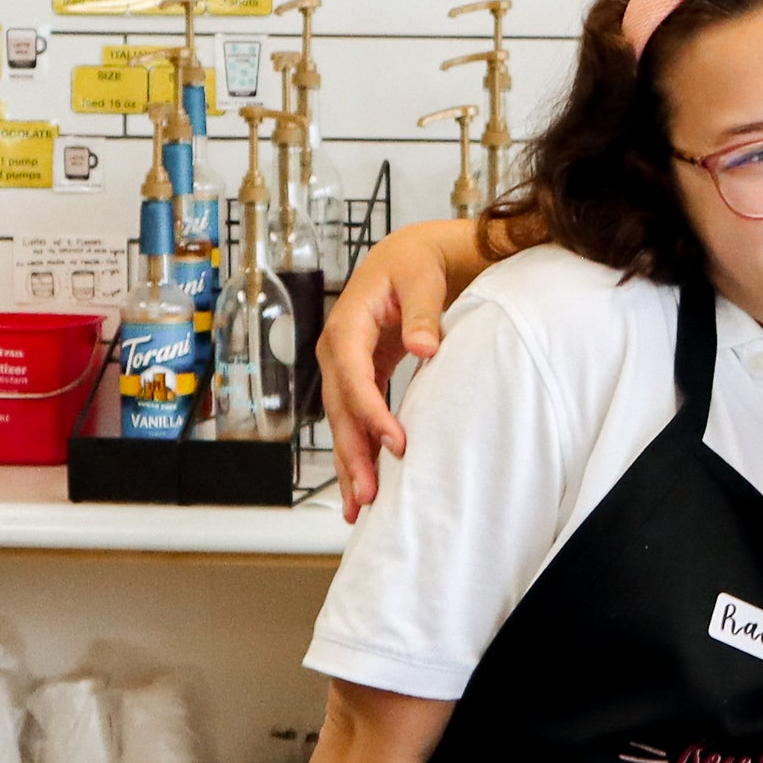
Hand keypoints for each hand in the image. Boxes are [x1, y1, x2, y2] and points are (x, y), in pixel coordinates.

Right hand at [316, 226, 461, 514]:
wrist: (411, 255)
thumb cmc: (416, 262)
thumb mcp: (422, 279)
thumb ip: (423, 312)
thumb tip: (425, 346)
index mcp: (349, 324)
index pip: (353, 377)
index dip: (372, 412)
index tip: (397, 442)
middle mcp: (338, 349)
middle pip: (340, 410)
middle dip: (353, 454)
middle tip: (368, 496)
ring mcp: (344, 366)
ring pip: (342, 422)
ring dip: (350, 464)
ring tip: (360, 507)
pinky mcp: (359, 377)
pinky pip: (355, 418)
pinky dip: (360, 450)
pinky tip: (365, 484)